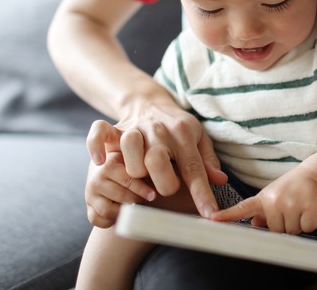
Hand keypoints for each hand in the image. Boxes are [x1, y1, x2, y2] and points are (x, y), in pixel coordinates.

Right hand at [85, 151, 155, 227]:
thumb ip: (144, 162)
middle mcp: (96, 178)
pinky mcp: (89, 207)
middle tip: (147, 199)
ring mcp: (90, 194)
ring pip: (108, 211)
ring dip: (124, 212)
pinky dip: (109, 222)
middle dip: (136, 200)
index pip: (128, 180)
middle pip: (121, 197)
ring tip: (135, 206)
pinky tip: (121, 215)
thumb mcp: (135, 158)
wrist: (109, 167)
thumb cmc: (130, 164)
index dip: (142, 189)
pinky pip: (97, 220)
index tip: (153, 195)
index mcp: (109, 164)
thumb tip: (159, 174)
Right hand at [87, 103, 226, 217]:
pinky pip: (99, 132)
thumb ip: (208, 161)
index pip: (194, 167)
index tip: (209, 214)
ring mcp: (135, 128)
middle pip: (157, 159)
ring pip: (130, 146)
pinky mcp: (114, 129)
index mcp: (184, 134)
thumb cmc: (179, 128)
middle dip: (162, 182)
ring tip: (140, 177)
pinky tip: (99, 160)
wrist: (150, 102)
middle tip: (163, 190)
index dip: (201, 193)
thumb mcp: (199, 140)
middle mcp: (159, 130)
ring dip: (133, 168)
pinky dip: (96, 146)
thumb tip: (220, 180)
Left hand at [211, 171, 316, 233]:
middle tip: (291, 208)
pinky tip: (310, 209)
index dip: (226, 215)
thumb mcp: (273, 196)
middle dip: (284, 224)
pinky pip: (306, 228)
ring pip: (291, 231)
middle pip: (275, 230)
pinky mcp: (308, 207)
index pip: (242, 208)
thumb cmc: (291, 188)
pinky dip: (310, 223)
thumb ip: (262, 211)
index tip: (212, 219)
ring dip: (297, 224)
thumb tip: (255, 224)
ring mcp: (291, 203)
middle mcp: (274, 200)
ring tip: (299, 208)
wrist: (314, 174)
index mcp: (263, 198)